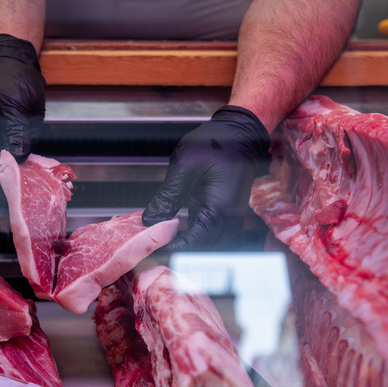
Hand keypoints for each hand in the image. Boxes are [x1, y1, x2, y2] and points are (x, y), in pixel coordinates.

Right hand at [0, 34, 44, 186]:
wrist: (19, 65)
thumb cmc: (9, 76)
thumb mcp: (14, 101)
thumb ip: (15, 129)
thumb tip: (18, 155)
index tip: (4, 182)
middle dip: (2, 183)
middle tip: (22, 189)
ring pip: (1, 172)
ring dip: (16, 178)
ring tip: (33, 182)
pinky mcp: (9, 144)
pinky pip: (15, 163)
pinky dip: (26, 169)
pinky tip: (39, 171)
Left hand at [142, 106, 270, 250]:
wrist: (239, 135)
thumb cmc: (216, 144)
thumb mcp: (186, 166)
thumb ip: (168, 196)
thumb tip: (150, 221)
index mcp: (220, 209)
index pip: (193, 244)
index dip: (170, 250)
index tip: (148, 251)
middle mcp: (229, 220)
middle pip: (201, 250)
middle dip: (175, 250)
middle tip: (148, 248)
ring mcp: (230, 220)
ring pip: (205, 245)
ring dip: (183, 245)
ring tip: (157, 241)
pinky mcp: (227, 216)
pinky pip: (208, 235)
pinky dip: (191, 236)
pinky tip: (172, 232)